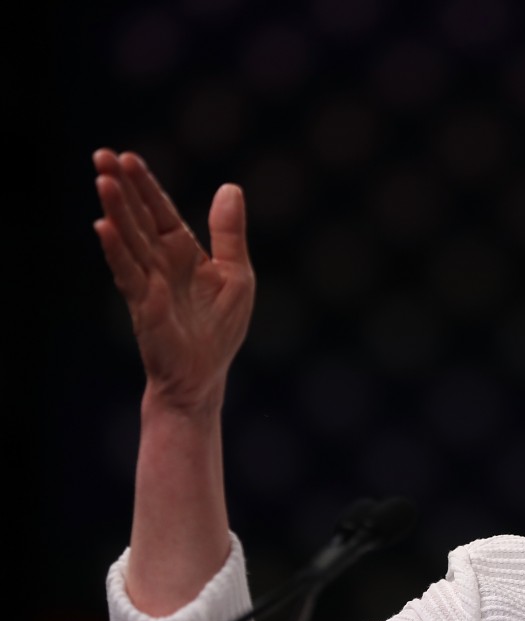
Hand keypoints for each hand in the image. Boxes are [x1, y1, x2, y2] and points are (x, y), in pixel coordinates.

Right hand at [93, 149, 254, 409]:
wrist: (204, 374)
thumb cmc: (219, 327)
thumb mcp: (236, 274)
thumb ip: (229, 233)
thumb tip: (230, 187)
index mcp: (182, 252)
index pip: (160, 211)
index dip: (145, 185)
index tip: (127, 156)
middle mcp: (160, 262)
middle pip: (137, 218)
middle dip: (122, 187)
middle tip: (101, 155)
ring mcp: (149, 282)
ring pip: (128, 239)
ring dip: (116, 211)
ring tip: (103, 180)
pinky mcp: (144, 305)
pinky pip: (128, 273)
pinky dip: (116, 250)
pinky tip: (103, 227)